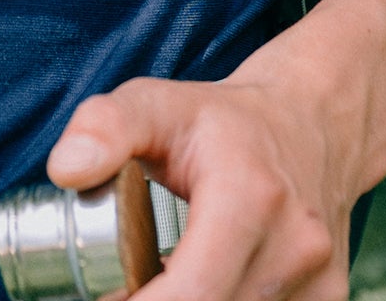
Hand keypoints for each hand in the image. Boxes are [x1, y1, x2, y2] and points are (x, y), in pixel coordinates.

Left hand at [48, 67, 353, 299]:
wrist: (312, 124)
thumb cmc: (224, 120)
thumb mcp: (156, 103)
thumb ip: (105, 127)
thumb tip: (66, 170)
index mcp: (250, 197)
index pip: (195, 293)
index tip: (108, 296)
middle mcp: (296, 247)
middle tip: (123, 289)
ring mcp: (320, 284)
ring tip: (159, 282)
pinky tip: (200, 288)